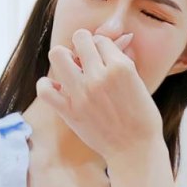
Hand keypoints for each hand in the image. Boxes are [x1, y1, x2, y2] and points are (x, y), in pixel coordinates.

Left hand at [36, 29, 162, 165]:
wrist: (135, 149)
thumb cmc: (141, 116)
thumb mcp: (138, 82)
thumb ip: (125, 60)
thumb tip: (122, 37)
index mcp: (121, 67)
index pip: (100, 39)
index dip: (100, 47)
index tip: (102, 59)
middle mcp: (100, 76)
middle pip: (79, 38)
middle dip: (82, 46)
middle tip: (86, 61)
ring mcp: (82, 93)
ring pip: (58, 54)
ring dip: (64, 58)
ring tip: (71, 69)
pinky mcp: (69, 111)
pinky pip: (44, 89)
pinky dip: (46, 85)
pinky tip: (56, 88)